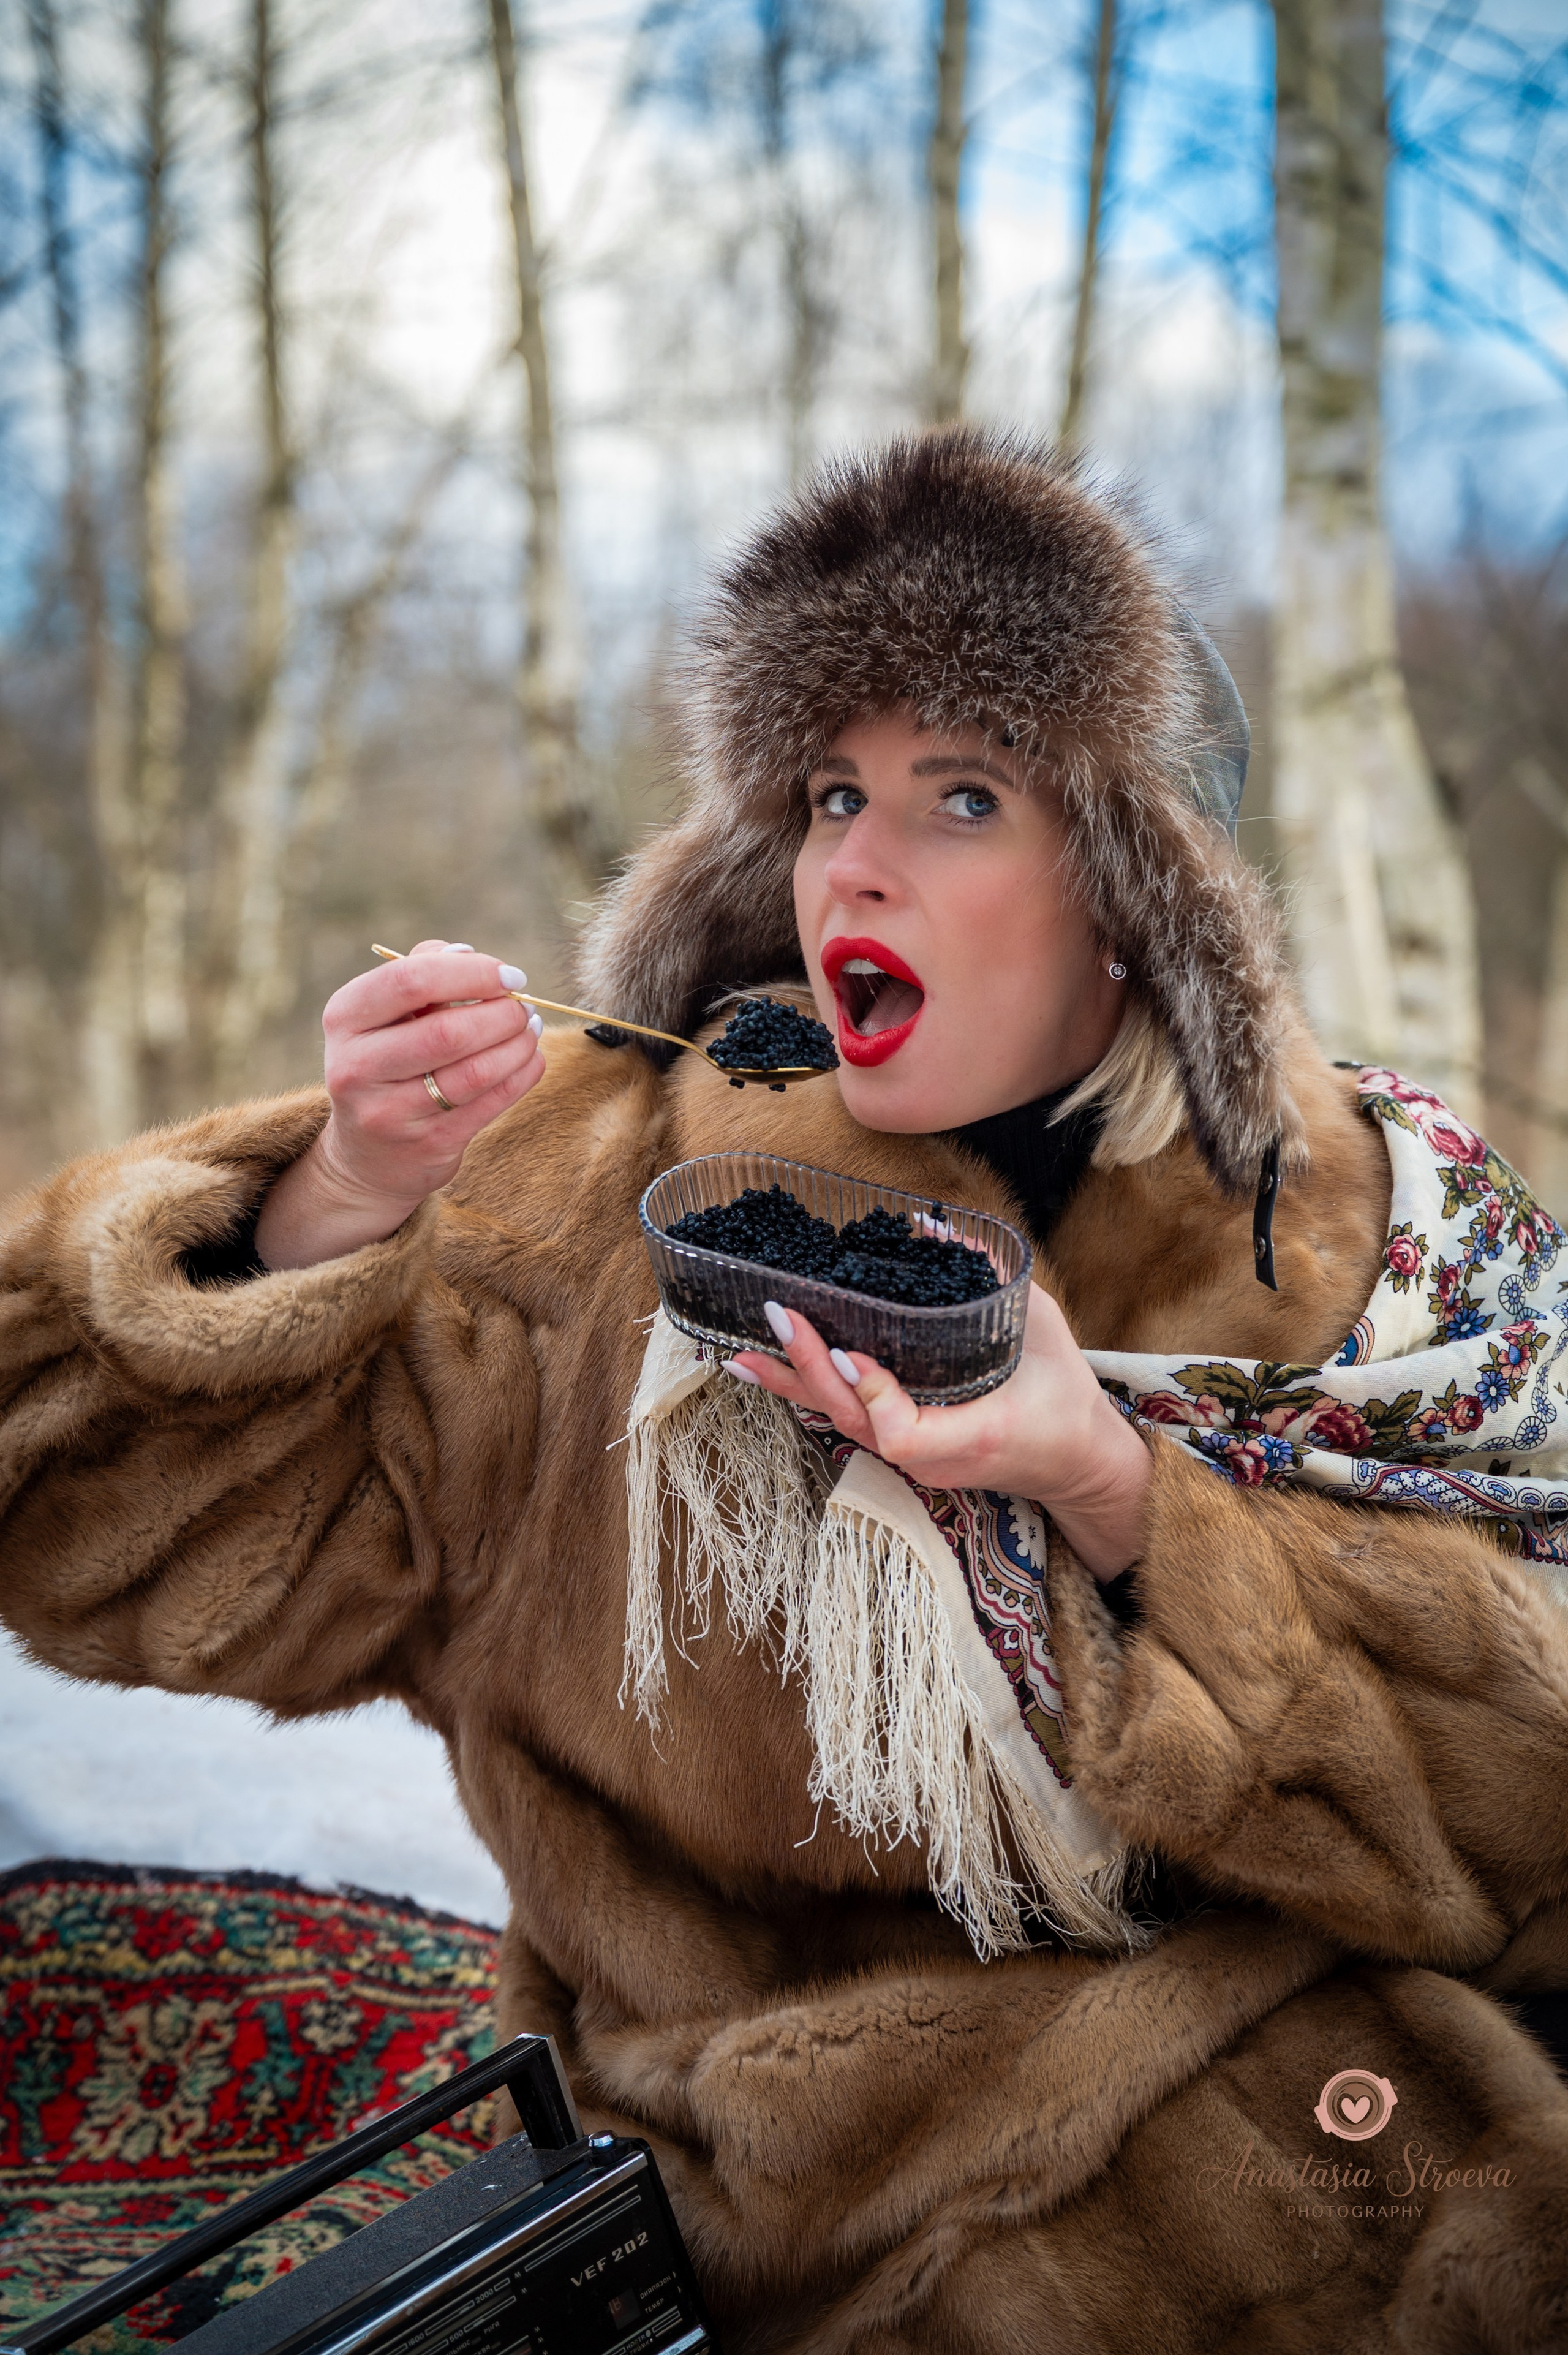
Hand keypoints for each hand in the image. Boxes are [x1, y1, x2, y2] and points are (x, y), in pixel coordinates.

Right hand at [255, 940, 544, 1269]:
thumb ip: (422, 971)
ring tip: (529, 1029)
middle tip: (523, 1008)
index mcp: (344, 1019)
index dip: (471, 972)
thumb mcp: (385, 1014)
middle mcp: (357, 1067)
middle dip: (502, 1014)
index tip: (509, 975)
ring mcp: (391, 1112)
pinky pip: (492, 1102)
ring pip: (475, 1071)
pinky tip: (530, 1058)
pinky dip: (523, 1074)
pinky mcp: (429, 1145)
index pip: (410, 980)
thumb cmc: (387, 1062)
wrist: (368, 1157)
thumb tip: (469, 954)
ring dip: (517, 1045)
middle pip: (448, 1031)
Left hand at [728, 1282, 1152, 1580]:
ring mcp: (916, 1460)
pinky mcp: (903, 1450)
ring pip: (841, 1425)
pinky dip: (806, 1393)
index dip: (872, 1396)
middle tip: (777, 1318)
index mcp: (977, 1433)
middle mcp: (936, 1457)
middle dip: (808, 1371)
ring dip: (790, 1386)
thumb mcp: (1042, 1326)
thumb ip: (994, 1278)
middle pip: (855, 1424)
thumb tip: (938, 1229)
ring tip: (740, 1353)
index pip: (905, 1433)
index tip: (848, 1356)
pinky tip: (768, 1369)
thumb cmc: (1062, 1393)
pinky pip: (848, 1422)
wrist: (1076, 1462)